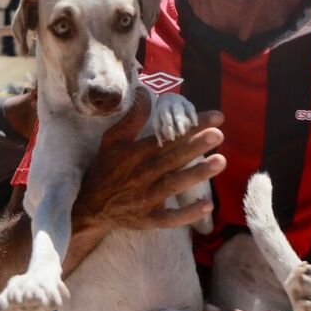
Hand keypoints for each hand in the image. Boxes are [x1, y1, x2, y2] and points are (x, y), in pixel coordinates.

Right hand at [73, 86, 224, 232]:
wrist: (91, 207)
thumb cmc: (106, 170)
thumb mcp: (112, 141)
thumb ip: (132, 118)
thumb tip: (146, 91)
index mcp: (136, 153)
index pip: (167, 136)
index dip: (191, 126)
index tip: (216, 117)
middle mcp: (143, 173)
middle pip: (173, 157)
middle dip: (195, 146)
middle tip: (218, 135)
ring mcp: (146, 198)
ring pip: (173, 184)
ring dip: (196, 174)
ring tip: (220, 162)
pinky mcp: (148, 218)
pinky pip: (169, 218)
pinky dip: (187, 214)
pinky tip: (207, 205)